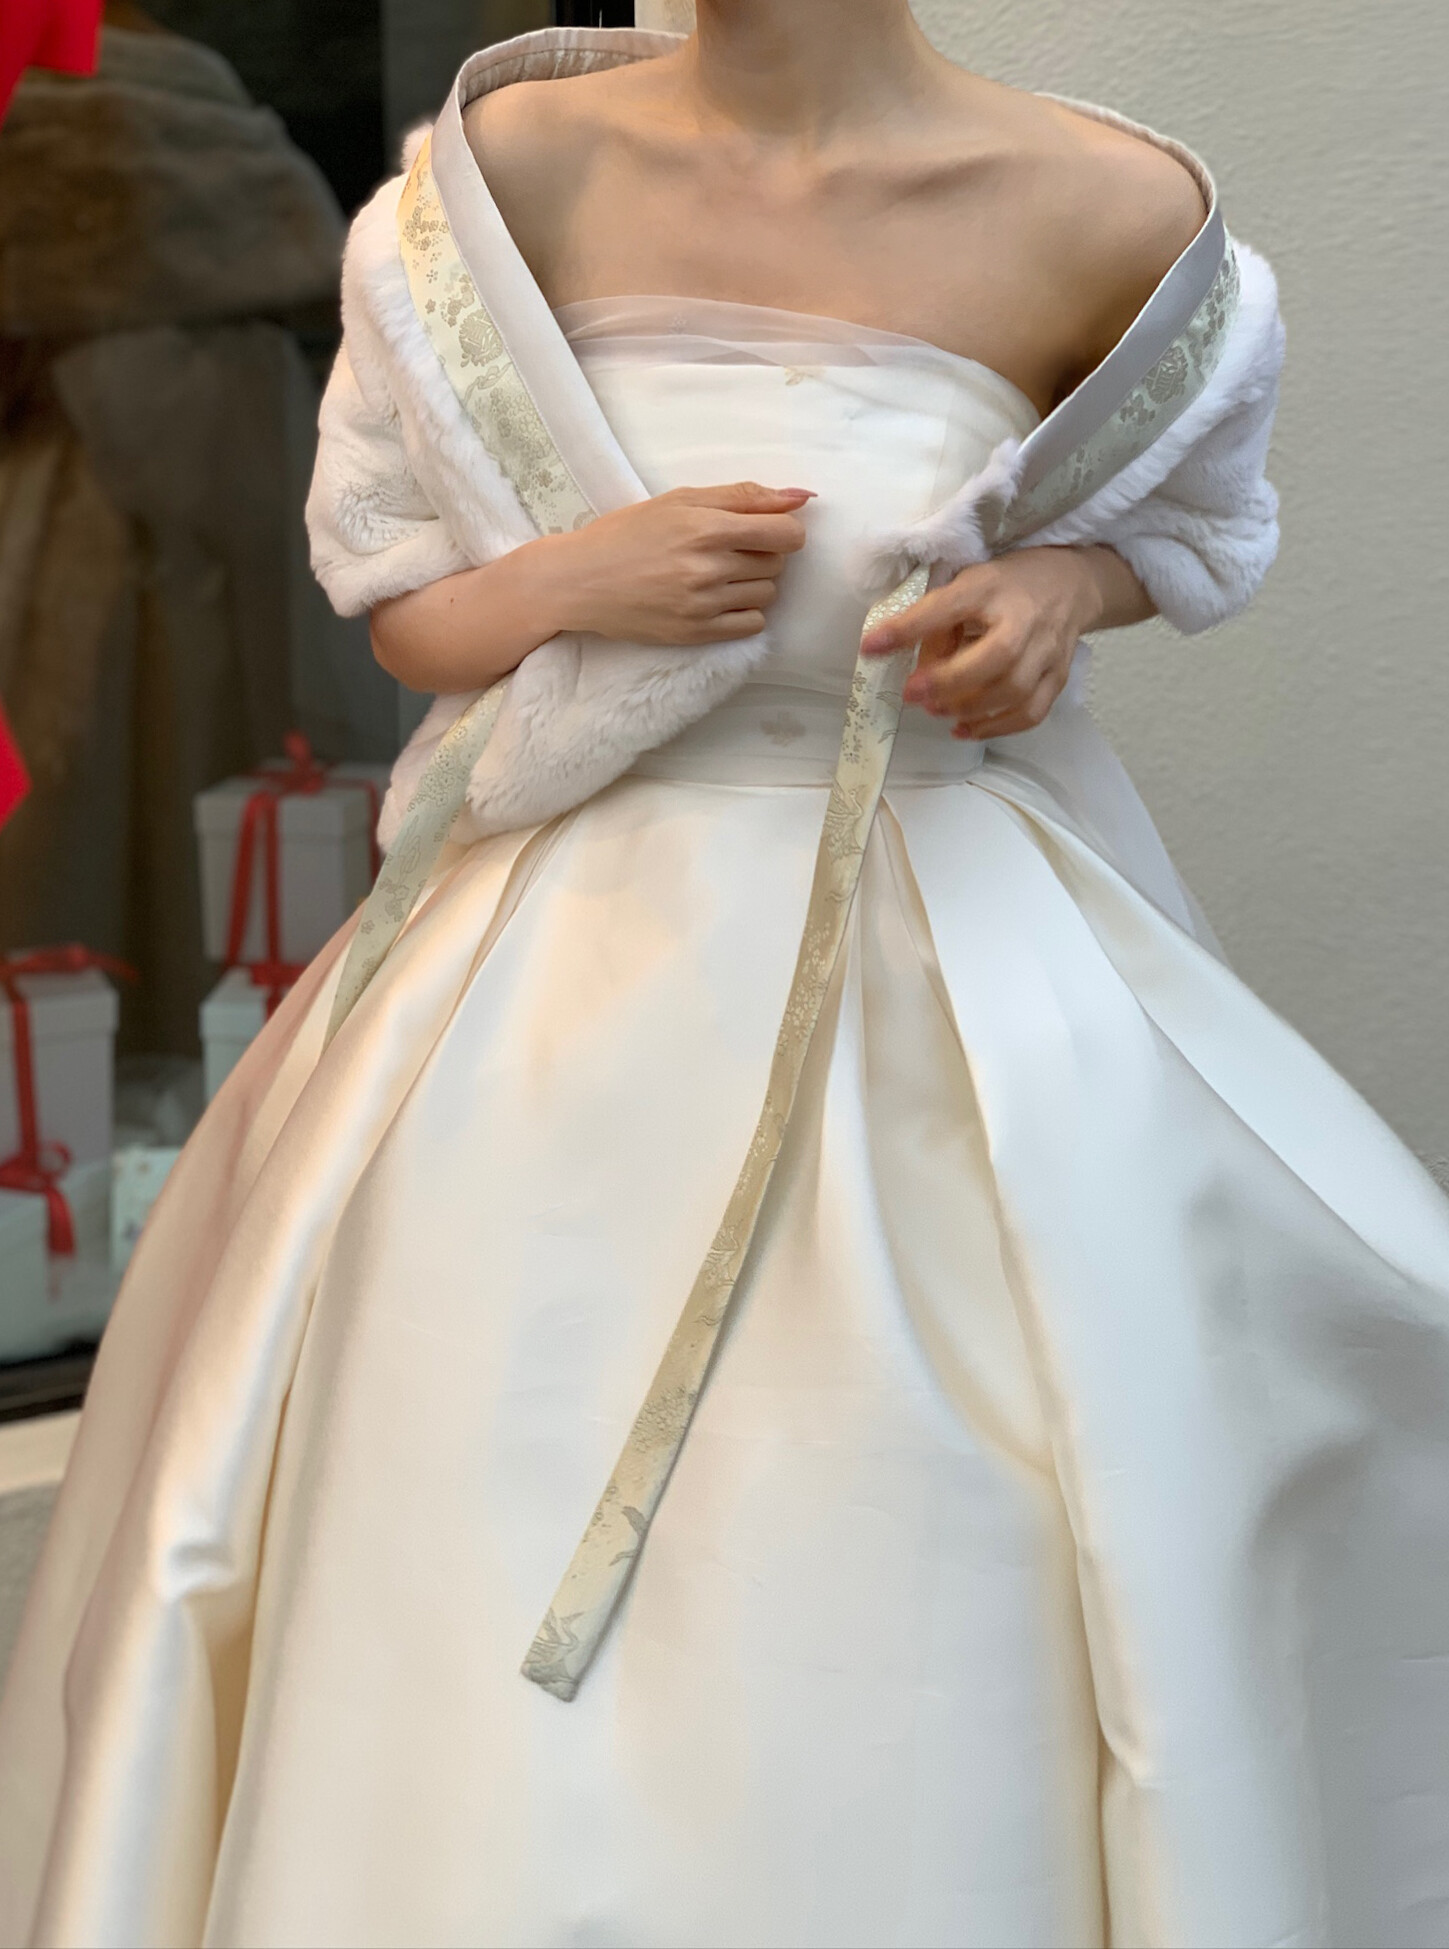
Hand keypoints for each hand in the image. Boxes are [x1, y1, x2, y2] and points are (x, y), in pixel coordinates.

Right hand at [544, 481, 813, 645]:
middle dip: (763, 553)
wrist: (581, 581)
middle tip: (727, 549)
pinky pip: (752, 625)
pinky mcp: (697, 634)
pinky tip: (720, 599)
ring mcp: (703, 606)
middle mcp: (708, 569)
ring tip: (719, 574)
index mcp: (706, 529)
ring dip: (754, 582)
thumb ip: (744, 496)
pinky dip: (745, 611)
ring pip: (767, 594)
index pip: (786, 534)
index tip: (767, 529)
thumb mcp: (681, 500)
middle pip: (777, 564)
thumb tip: (803, 496)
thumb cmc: (629, 533)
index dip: (785, 530)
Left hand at [859, 546, 1131, 738]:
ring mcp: (1047, 650)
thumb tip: (901, 656)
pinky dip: (996, 728)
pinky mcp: (1059, 676)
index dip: (907, 628)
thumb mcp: (968, 583)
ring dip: (970, 709)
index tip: (870, 647)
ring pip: (1014, 691)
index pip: (948, 606)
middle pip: (995, 658)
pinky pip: (1031, 712)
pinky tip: (964, 729)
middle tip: (911, 694)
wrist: (1072, 583)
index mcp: (992, 586)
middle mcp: (1025, 618)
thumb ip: (936, 618)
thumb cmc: (1007, 585)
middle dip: (948, 682)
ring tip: (936, 711)